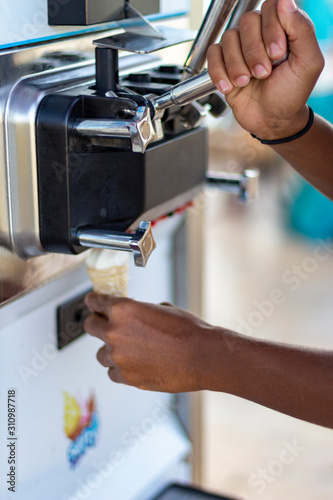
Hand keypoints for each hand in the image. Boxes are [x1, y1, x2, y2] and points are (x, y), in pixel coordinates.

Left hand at [84, 293, 219, 391]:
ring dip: (110, 350)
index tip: (92, 303)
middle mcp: (114, 332)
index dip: (93, 302)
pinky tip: (134, 364)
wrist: (202, 357)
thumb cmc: (187, 331)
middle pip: (90, 326)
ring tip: (128, 350)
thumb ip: (140, 312)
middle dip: (97, 323)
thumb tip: (134, 317)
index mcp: (122, 309)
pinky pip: (112, 372)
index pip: (95, 302)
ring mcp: (118, 357)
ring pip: (100, 354)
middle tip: (104, 325)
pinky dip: (120, 369)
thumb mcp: (162, 308)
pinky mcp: (126, 377)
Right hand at [207, 0, 323, 139]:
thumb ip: (302, 29)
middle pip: (247, 21)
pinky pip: (213, 54)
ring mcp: (240, 48)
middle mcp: (260, 34)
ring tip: (247, 82)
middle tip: (263, 74)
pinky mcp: (223, 63)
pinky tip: (230, 86)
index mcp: (284, 29)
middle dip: (254, 52)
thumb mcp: (307, 63)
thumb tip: (285, 1)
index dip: (271, 28)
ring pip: (229, 38)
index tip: (277, 54)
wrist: (271, 120)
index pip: (272, 6)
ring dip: (237, 65)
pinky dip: (219, 71)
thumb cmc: (291, 94)